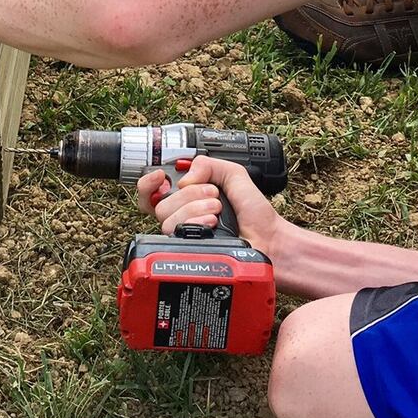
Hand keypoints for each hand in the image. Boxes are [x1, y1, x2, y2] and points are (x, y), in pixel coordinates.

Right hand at [135, 156, 284, 252]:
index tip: (162, 176)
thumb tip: (185, 177)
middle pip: (160, 203)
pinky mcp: (188, 253)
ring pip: (166, 219)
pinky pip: (175, 236)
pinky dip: (195, 224)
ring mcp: (184, 237)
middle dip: (189, 194)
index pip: (151, 192)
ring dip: (195, 209)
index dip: (148, 183)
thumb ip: (210, 164)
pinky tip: (212, 225)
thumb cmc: (255, 214)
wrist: (269, 240)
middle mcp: (182, 218)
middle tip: (213, 196)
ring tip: (216, 213)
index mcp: (188, 198)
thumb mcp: (235, 176)